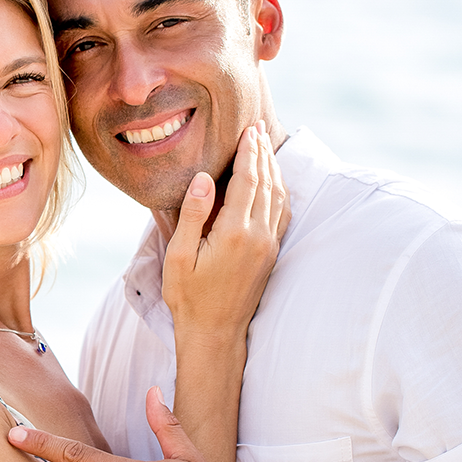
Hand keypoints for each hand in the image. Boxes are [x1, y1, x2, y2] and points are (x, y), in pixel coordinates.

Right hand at [163, 120, 287, 334]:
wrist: (215, 333)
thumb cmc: (189, 297)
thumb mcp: (180, 256)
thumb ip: (193, 214)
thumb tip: (205, 177)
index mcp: (235, 232)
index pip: (247, 181)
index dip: (248, 153)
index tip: (249, 130)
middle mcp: (258, 236)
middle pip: (266, 183)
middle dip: (262, 153)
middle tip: (258, 128)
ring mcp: (268, 246)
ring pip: (278, 197)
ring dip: (272, 169)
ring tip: (265, 147)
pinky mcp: (270, 255)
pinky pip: (281, 214)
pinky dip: (278, 190)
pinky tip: (273, 182)